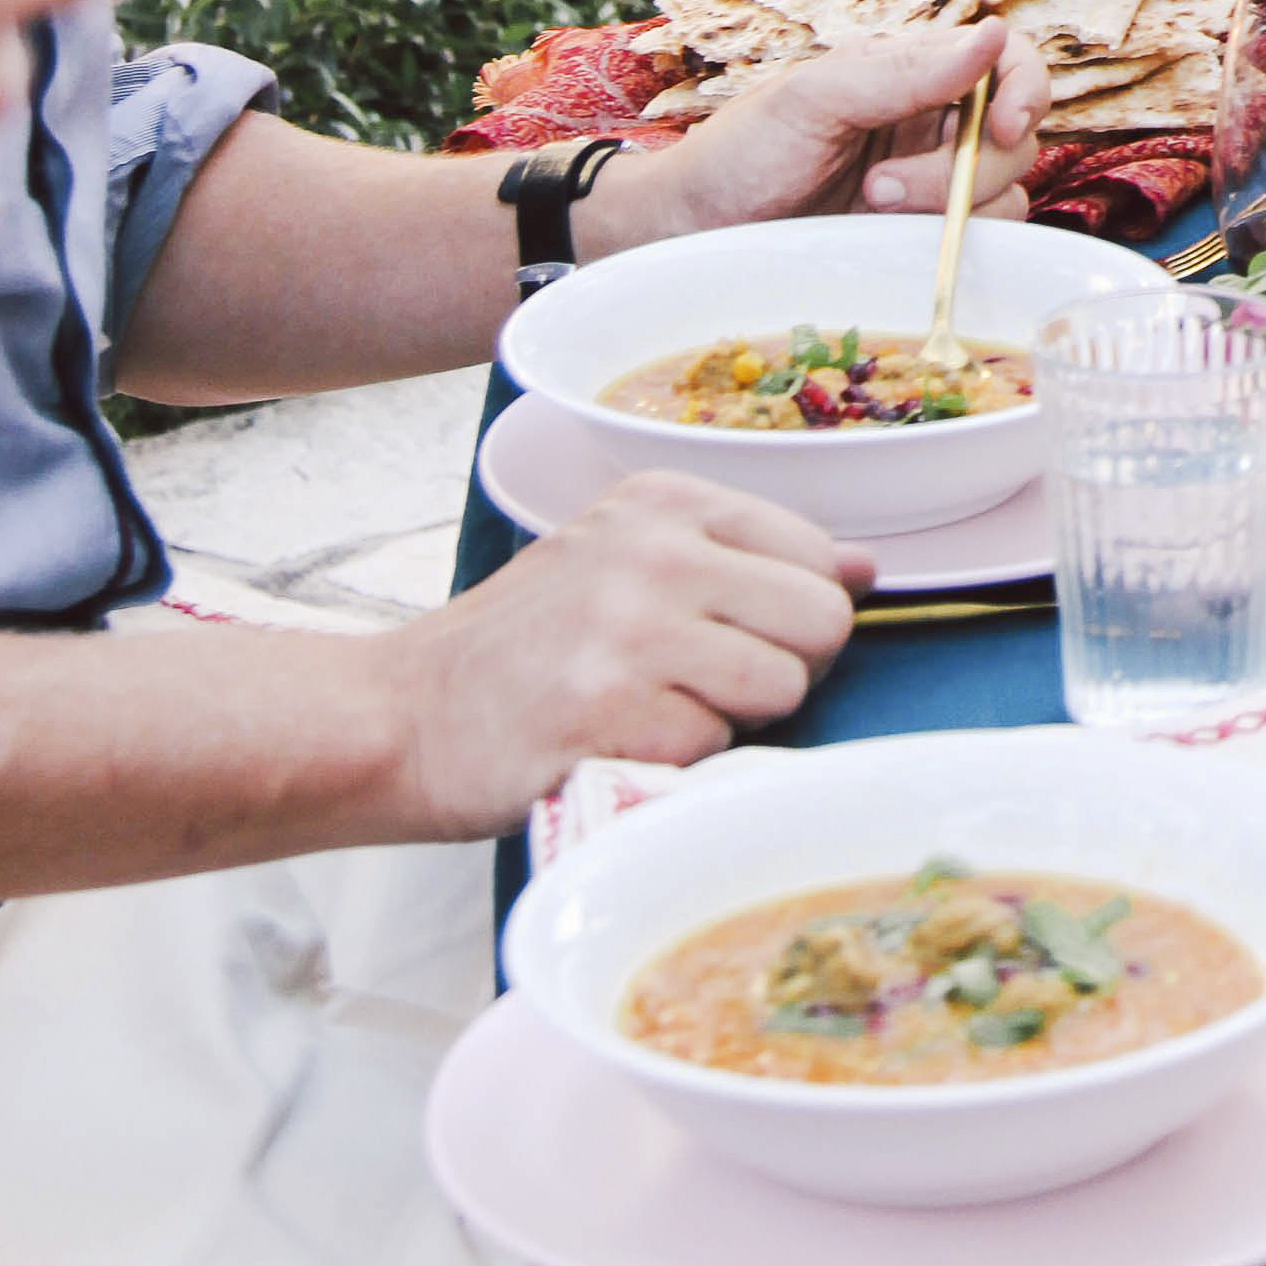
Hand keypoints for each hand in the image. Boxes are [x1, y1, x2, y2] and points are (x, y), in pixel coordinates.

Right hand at [377, 477, 866, 833]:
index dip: (796, 619)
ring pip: (781, 687)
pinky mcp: (606, 713)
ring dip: (730, 723)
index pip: (819, 556)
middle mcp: (651, 551)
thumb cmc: (523, 649)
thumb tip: (865, 570)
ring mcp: (629, 630)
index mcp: (663, 501)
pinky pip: (712, 748)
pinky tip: (614, 746)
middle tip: (706, 688)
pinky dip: (675, 765)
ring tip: (653, 715)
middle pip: (821, 620)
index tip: (739, 638)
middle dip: (785, 671)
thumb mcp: (625, 561)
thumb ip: (743, 558)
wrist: (400, 717)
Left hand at [597, 19, 1049, 252]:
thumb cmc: (740, 151)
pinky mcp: (920, 241)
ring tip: (871, 208)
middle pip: (1015, 138)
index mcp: (914, 72)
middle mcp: (933, 125)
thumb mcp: (813, 99)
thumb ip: (904, 72)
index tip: (1003, 127)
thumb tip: (993, 34)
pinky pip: (977, 243)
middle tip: (884, 186)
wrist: (692, 234)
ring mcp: (931, 187)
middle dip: (965, 167)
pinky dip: (951, 245)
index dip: (1026, 88)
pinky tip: (890, 241)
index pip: (1009, 62)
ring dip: (950, 208)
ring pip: (1006, 195)